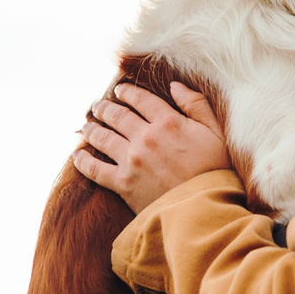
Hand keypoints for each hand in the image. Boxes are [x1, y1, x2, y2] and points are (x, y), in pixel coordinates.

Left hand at [76, 81, 230, 212]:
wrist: (205, 208)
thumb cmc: (216, 170)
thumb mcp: (216, 131)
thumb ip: (196, 104)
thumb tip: (175, 86)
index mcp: (168, 121)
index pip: (141, 99)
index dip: (128, 92)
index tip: (120, 90)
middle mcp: (146, 137)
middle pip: (118, 116)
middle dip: (105, 108)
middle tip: (97, 106)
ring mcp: (132, 160)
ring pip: (104, 138)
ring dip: (92, 129)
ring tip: (86, 126)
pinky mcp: (123, 184)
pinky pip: (96, 169)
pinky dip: (84, 161)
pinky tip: (78, 155)